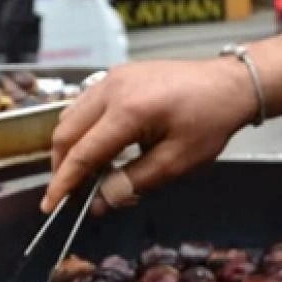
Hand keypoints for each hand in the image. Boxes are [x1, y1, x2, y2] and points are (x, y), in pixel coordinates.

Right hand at [42, 58, 258, 213]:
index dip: (64, 183)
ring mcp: (111, 78)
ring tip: (82, 173)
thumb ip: (133, 182)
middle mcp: (112, 89)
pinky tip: (95, 147)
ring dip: (68, 148)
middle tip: (68, 193)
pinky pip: (83, 105)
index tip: (50, 206)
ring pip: (69, 117)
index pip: (82, 153)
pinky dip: (80, 129)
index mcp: (129, 111)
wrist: (231, 83)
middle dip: (61, 167)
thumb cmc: (210, 121)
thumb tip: (99, 203)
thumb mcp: (177, 161)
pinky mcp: (115, 76)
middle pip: (66, 133)